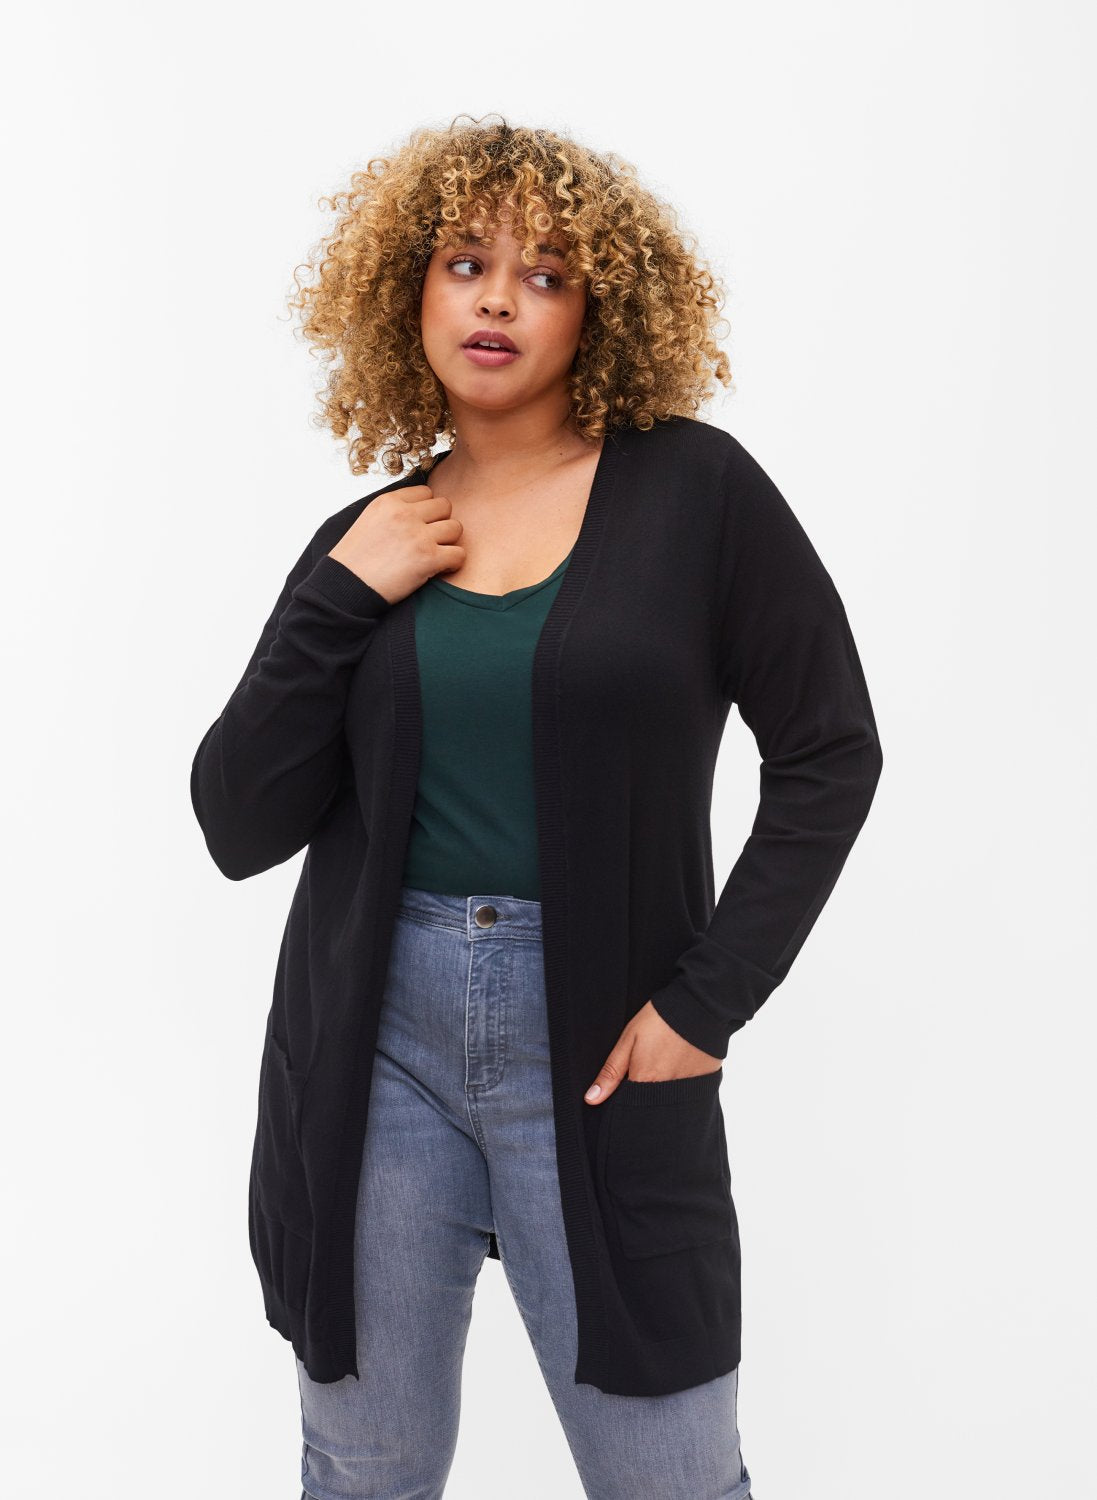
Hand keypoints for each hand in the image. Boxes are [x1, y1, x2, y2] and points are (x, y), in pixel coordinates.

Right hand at [327, 483, 465, 604]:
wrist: (345, 587)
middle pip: (445, 506)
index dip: (427, 510)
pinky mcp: (428, 558)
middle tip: (430, 541)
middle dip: (440, 523)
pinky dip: (453, 563)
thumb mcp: (369, 521)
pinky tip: (440, 569)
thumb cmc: (355, 560)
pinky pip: (459, 554)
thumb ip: (394, 511)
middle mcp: (404, 514)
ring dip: (449, 543)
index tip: (420, 525)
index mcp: (388, 502)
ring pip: (456, 528)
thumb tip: (420, 509)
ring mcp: (418, 535)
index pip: (426, 492)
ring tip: (435, 555)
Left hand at [583, 1001, 721, 1103]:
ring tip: (665, 1064)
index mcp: (645, 1081)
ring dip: (664, 1091)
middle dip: (644, 1097)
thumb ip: (611, 1072)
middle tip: (649, 1066)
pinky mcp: (706, 1082)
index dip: (624, 1098)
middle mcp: (667, 1092)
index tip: (626, 1085)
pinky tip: (682, 1066)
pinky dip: (683, 1085)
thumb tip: (591, 1099)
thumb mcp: (629, 1040)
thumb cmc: (660, 1020)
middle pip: (650, 1106)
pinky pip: (690, 1093)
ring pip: (670, 1101)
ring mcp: (689, 1088)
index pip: (628, 1106)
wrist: (699, 1005)